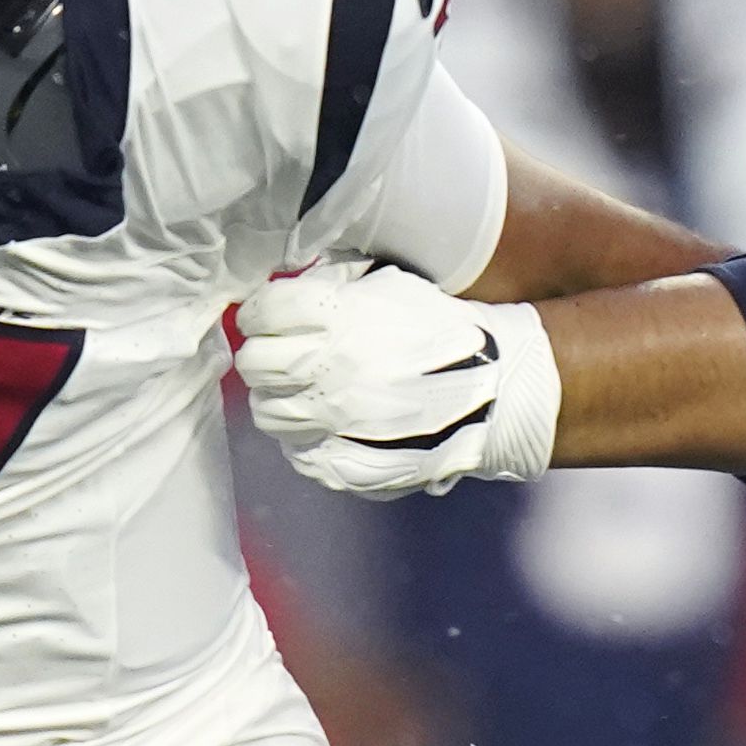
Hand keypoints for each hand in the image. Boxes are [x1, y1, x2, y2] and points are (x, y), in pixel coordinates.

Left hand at [239, 259, 561, 497]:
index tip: (269, 316)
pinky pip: (299, 454)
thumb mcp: (388, 284)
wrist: (491, 385)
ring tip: (305, 392)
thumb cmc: (437, 327)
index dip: (260, 312)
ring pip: (268, 412)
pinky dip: (305, 438)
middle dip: (264, 355)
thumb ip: (334, 282)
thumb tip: (285, 286)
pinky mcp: (347, 463)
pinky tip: (326, 424)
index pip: (262, 311)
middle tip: (282, 354)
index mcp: (338, 317)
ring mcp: (337, 421)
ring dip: (280, 399)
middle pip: (254, 364)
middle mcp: (330, 368)